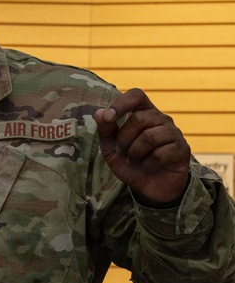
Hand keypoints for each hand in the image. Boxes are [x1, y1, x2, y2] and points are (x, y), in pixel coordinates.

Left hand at [95, 88, 190, 204]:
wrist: (149, 187)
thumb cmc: (130, 163)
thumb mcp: (111, 148)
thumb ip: (105, 131)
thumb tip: (100, 112)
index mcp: (143, 113)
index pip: (136, 95)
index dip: (121, 103)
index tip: (108, 118)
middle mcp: (161, 119)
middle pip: (138, 118)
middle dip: (123, 139)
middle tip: (122, 153)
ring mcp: (173, 133)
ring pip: (149, 136)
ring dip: (134, 153)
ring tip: (134, 161)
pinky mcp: (182, 149)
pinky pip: (160, 153)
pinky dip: (148, 164)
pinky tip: (150, 167)